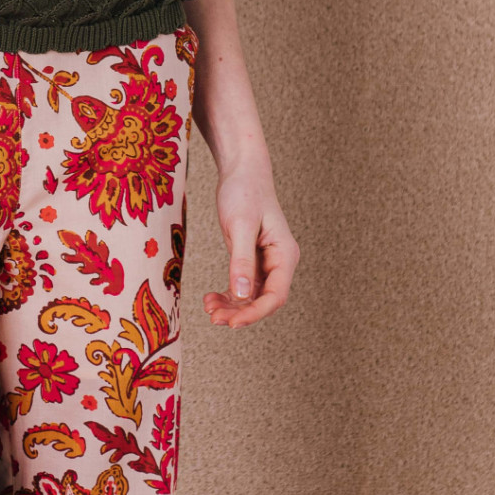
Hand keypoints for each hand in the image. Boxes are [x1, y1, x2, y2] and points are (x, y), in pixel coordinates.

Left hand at [202, 156, 299, 327]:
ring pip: (252, 296)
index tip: (232, 323)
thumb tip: (241, 295)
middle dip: (240, 313)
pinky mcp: (252, 260)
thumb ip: (241, 261)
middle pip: (264, 300)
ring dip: (232, 307)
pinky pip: (243, 286)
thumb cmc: (244, 192)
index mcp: (285, 254)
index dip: (255, 313)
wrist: (242, 171)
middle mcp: (279, 262)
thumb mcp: (240, 226)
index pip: (276, 295)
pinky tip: (211, 298)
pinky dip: (228, 295)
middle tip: (213, 318)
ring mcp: (266, 263)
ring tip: (209, 308)